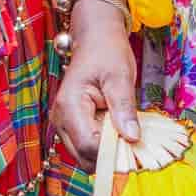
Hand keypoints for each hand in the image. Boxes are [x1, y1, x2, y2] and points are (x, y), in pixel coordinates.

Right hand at [50, 0, 139, 168]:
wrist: (95, 38)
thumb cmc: (107, 52)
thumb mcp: (120, 76)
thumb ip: (124, 108)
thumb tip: (132, 137)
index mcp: (69, 106)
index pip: (88, 146)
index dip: (112, 151)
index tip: (134, 145)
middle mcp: (60, 119)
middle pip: (84, 157)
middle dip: (110, 155)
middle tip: (133, 140)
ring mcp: (64, 124)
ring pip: (85, 156)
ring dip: (107, 150)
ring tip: (125, 131)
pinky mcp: (72, 126)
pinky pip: (87, 146)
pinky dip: (104, 145)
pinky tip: (117, 130)